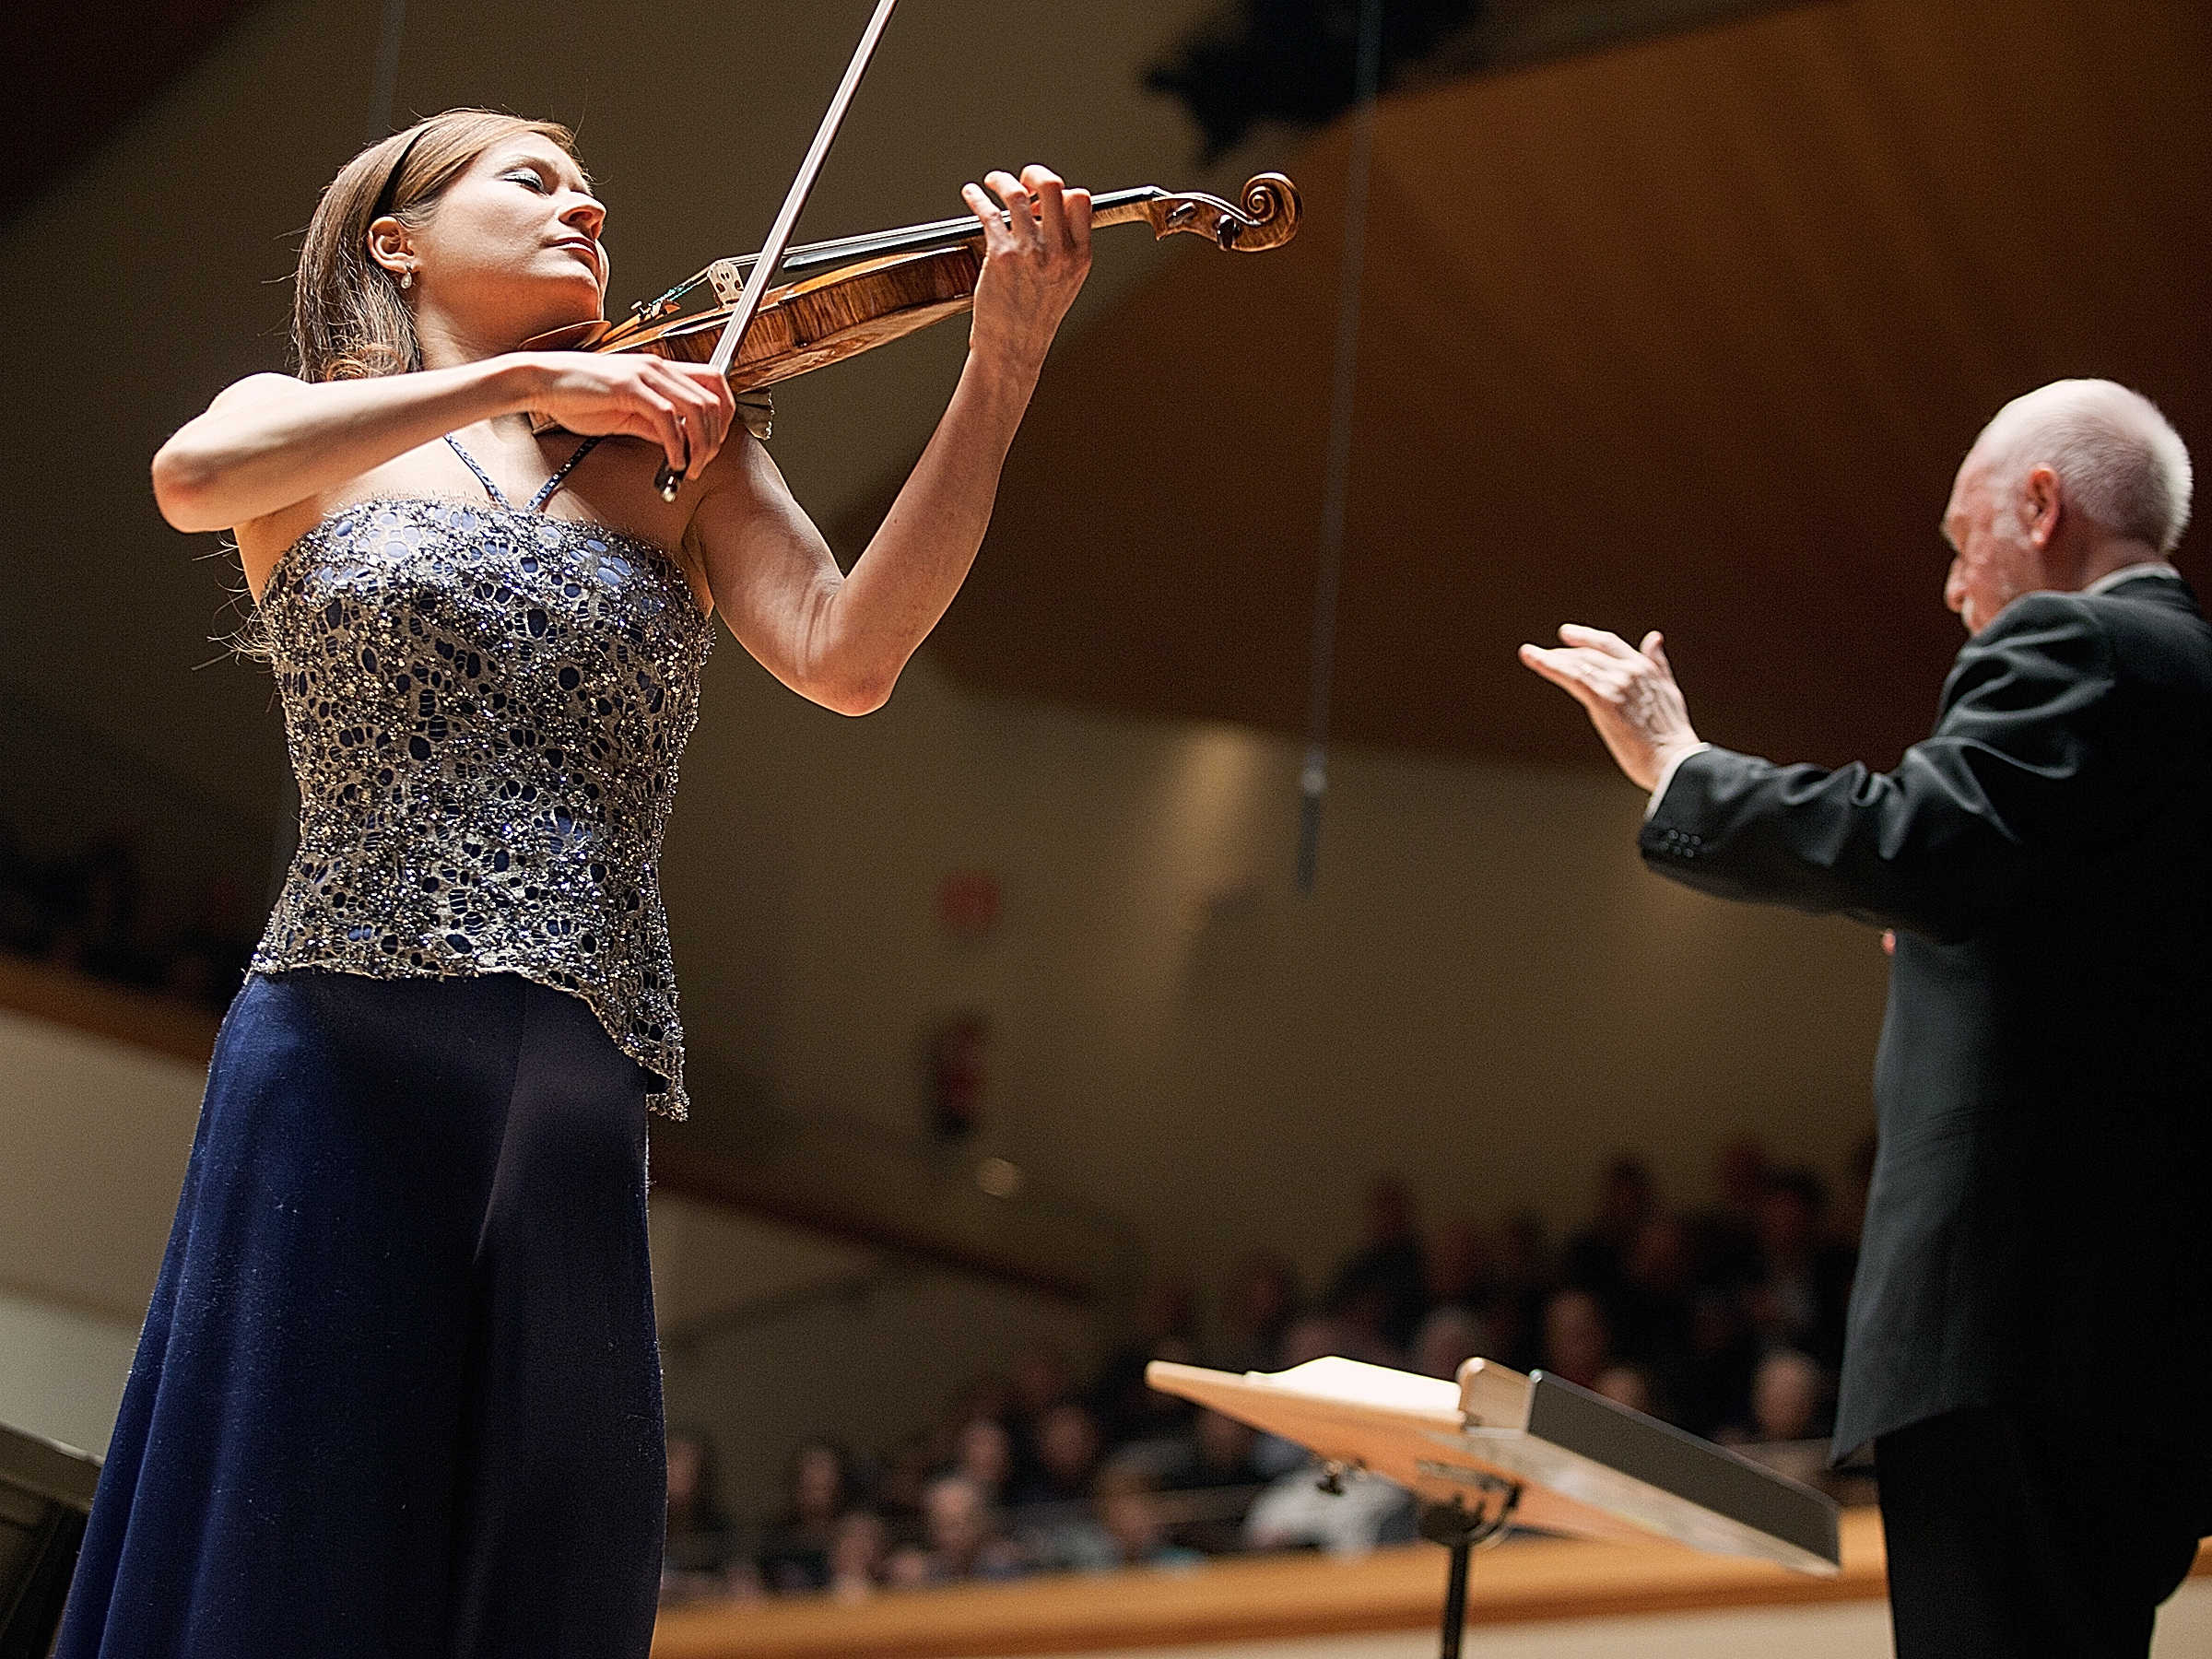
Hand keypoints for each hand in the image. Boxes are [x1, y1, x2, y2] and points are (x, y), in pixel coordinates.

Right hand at [511, 351, 737, 481]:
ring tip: (689, 467)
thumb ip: (656, 425)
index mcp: (660, 369)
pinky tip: (673, 461)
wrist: (543, 382)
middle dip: (715, 439)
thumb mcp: (627, 413)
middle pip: (713, 400)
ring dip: (700, 445)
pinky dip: (677, 445)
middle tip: (702, 464)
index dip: (725, 415)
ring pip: (697, 409)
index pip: (715, 383)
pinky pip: (667, 418)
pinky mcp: (629, 387)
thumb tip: (680, 443)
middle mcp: (658, 367)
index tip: (713, 443)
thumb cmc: (579, 395)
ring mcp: (644, 374)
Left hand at [960, 165, 1092, 375]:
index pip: (1080, 200)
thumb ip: (1064, 248)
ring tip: (993, 181)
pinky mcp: (1001, 256)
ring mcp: (1029, 252)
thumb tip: (1049, 212)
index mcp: (1080, 256)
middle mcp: (1058, 251)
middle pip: (1051, 187)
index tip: (1045, 194)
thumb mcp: (1066, 283)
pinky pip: (988, 213)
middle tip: (1023, 178)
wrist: (1013, 350)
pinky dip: (976, 197)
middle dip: (1034, 173)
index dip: (1062, 190)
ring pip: (1017, 194)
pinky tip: (971, 194)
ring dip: (1001, 180)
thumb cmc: (1034, 318)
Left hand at [1518, 625, 1701, 791]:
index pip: (1610, 645)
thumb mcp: (1668, 691)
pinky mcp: (1604, 699)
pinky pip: (1571, 677)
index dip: (1587, 637)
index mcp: (1645, 668)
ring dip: (1550, 658)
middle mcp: (1630, 671)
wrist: (1673, 761)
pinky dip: (1550, 666)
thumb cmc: (1671, 736)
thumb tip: (1654, 637)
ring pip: (1577, 664)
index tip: (1568, 634)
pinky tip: (1534, 660)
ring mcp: (1617, 683)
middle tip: (1542, 651)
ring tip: (1529, 653)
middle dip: (1564, 651)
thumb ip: (1658, 664)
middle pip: (1589, 654)